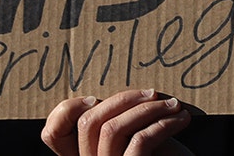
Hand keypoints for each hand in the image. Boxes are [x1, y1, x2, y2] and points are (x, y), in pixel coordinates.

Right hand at [41, 88, 193, 155]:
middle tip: (153, 93)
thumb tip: (118, 93)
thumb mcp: (135, 136)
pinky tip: (181, 119)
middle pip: (88, 123)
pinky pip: (140, 140)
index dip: (65, 110)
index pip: (52, 135)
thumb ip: (119, 121)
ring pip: (112, 129)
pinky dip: (164, 124)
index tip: (94, 97)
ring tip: (173, 105)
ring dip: (148, 109)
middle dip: (123, 99)